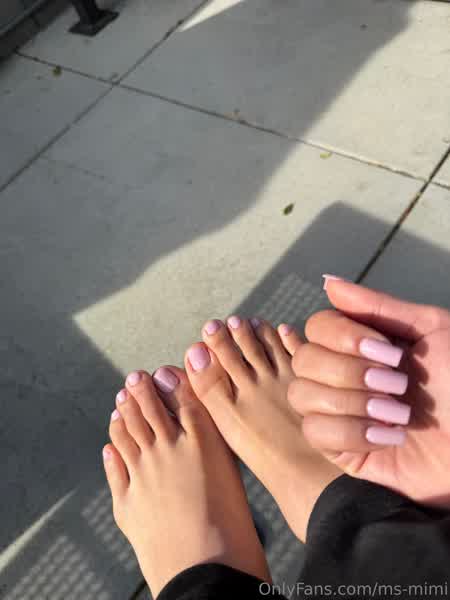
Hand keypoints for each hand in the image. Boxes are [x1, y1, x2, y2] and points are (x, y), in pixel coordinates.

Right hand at [288, 278, 449, 507]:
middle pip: (303, 360)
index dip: (342, 337)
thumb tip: (328, 281)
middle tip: (397, 384)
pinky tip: (389, 437)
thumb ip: (377, 306)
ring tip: (398, 414)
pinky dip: (352, 433)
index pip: (316, 327)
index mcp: (362, 345)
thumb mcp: (431, 330)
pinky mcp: (340, 450)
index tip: (389, 351)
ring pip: (301, 395)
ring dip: (351, 403)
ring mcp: (338, 412)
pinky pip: (315, 434)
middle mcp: (342, 375)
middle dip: (350, 372)